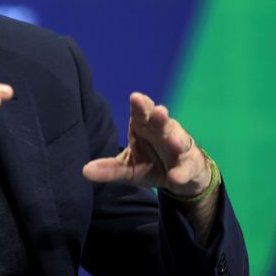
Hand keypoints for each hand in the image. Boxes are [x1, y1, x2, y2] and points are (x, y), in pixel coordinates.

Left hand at [82, 92, 211, 196]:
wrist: (179, 177)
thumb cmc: (149, 163)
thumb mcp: (127, 168)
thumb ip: (109, 169)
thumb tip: (84, 171)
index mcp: (144, 126)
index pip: (141, 112)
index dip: (140, 105)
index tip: (136, 98)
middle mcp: (163, 132)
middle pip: (161, 121)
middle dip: (159, 116)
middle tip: (158, 111)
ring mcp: (179, 146)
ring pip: (179, 140)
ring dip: (176, 140)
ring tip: (172, 141)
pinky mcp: (191, 164)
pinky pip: (187, 167)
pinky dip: (182, 172)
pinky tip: (175, 177)